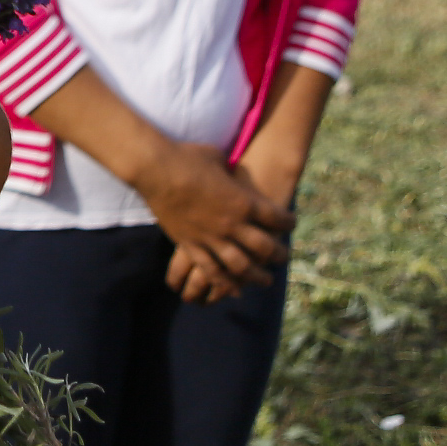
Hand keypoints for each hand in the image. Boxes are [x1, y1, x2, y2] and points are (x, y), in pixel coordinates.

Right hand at [128, 138, 290, 293]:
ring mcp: (210, 237)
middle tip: (282, 257)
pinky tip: (233, 288)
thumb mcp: (219, 159)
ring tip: (264, 280)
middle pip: (264, 247)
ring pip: (241, 266)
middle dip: (278, 254)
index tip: (291, 224)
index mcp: (243, 201)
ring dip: (256, 276)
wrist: (155, 168)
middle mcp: (232, 224)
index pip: (277, 219)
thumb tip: (231, 171)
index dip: (288, 223)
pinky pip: (211, 269)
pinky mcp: (190, 244)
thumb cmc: (188, 157)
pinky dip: (224, 282)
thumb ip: (230, 173)